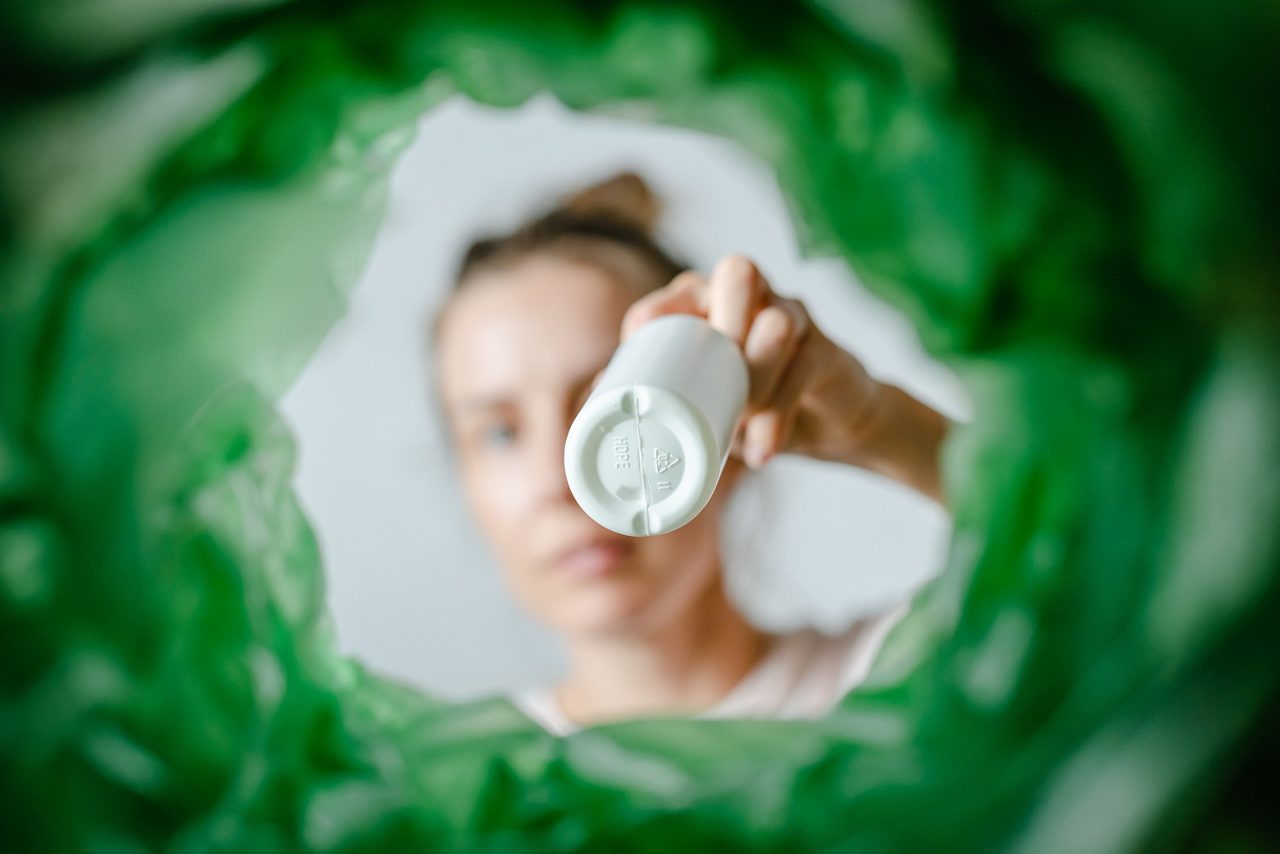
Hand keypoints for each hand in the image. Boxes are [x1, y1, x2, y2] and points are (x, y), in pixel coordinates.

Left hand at [620, 254, 882, 470]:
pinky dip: (781, 414)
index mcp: (712, 304)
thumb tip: (593, 406)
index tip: (640, 339)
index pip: (683, 289)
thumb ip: (655, 394)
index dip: (661, 308)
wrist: (827, 425)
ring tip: (740, 421)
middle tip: (713, 370)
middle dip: (724, 314)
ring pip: (779, 320)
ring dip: (756, 371)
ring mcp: (795, 319)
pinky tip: (764, 447)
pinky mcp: (829, 351)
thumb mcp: (701, 402)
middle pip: (739, 273)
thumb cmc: (749, 402)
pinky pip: (809, 366)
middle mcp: (755, 300)